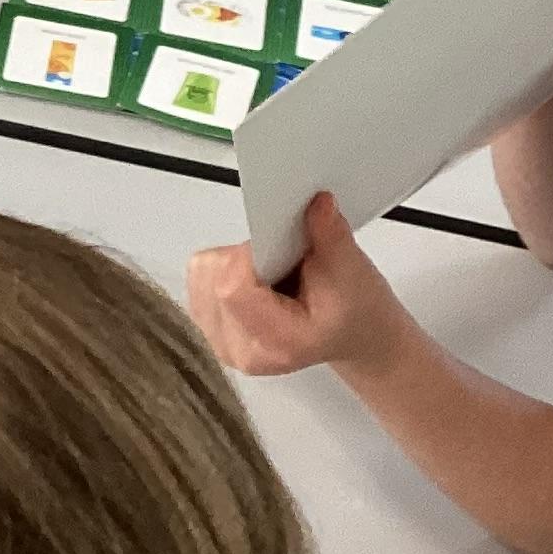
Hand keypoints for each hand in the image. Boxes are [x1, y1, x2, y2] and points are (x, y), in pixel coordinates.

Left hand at [185, 193, 411, 376]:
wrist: (352, 334)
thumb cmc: (355, 311)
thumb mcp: (352, 269)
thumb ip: (329, 235)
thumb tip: (314, 203)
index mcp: (278, 342)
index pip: (231, 289)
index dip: (248, 255)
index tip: (276, 243)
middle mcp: (241, 350)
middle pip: (212, 280)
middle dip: (243, 257)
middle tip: (280, 259)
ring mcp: (222, 344)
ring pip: (200, 277)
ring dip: (231, 262)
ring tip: (270, 272)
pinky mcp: (211, 330)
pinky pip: (197, 283)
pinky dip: (223, 271)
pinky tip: (255, 281)